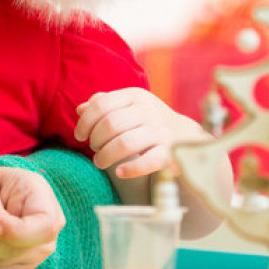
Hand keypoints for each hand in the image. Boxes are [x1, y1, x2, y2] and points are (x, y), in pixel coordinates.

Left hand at [75, 87, 208, 178]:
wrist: (188, 135)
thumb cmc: (148, 120)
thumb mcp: (129, 106)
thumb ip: (104, 105)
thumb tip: (80, 109)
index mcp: (135, 96)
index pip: (101, 105)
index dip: (85, 122)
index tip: (80, 135)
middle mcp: (148, 110)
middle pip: (110, 124)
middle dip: (96, 140)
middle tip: (95, 149)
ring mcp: (161, 131)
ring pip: (124, 143)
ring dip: (106, 156)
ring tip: (100, 162)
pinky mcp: (170, 153)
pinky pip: (148, 162)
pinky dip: (130, 169)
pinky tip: (120, 172)